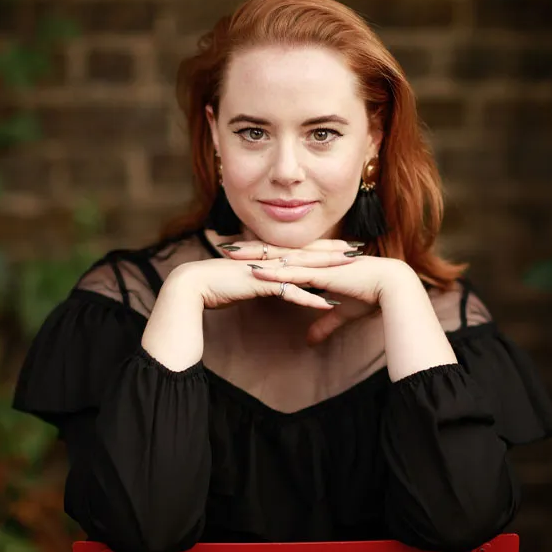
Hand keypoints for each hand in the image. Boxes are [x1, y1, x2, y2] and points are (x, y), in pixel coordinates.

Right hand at [167, 240, 359, 311]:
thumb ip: (260, 280)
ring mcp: (265, 270)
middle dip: (333, 252)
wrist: (192, 286)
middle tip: (358, 250)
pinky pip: (289, 292)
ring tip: (351, 270)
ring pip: (303, 269)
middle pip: (307, 253)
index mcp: (266, 257)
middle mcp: (269, 259)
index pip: (300, 249)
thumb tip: (270, 283)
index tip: (342, 246)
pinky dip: (309, 299)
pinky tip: (327, 305)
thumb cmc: (215, 285)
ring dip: (328, 270)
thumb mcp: (244, 280)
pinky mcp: (260, 284)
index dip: (321, 247)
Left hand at [218, 239, 411, 344]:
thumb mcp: (341, 314)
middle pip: (273, 251)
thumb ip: (323, 325)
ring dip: (253, 256)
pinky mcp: (321, 275)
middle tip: (223, 245)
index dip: (260, 252)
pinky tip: (253, 272)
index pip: (282, 254)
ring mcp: (316, 265)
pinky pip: (292, 273)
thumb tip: (310, 341)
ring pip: (278, 258)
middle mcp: (313, 259)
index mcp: (316, 262)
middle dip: (248, 248)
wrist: (392, 287)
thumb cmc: (371, 296)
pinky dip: (272, 272)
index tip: (239, 251)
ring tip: (228, 254)